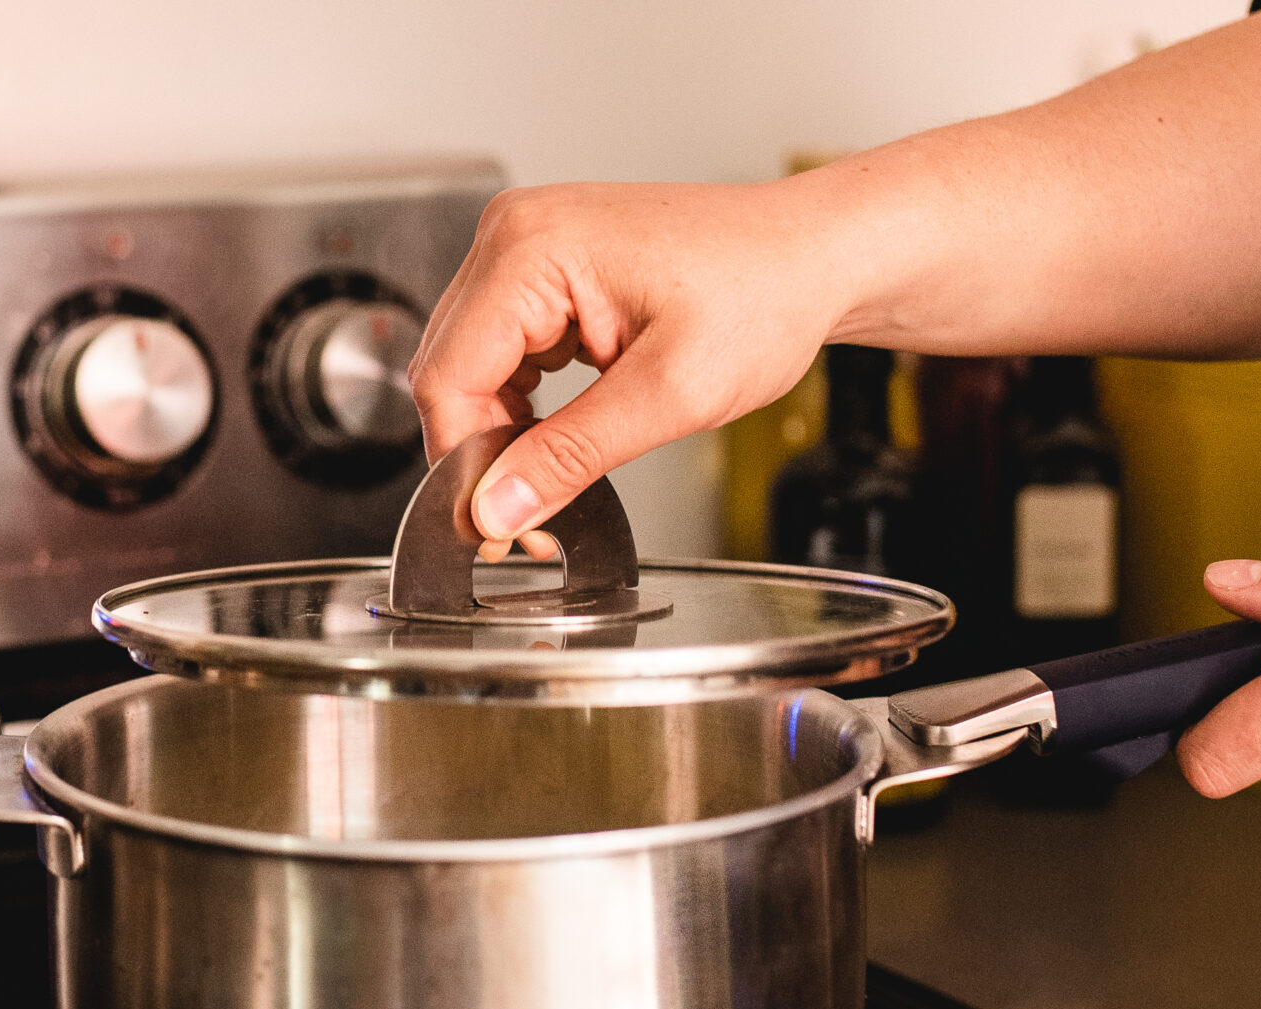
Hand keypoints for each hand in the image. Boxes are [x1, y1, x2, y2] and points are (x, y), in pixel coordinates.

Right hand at [406, 181, 854, 555]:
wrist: (812, 257)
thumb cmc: (764, 295)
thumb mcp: (669, 395)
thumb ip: (570, 456)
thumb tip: (497, 508)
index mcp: (533, 248)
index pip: (447, 378)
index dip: (465, 463)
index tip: (498, 523)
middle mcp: (514, 232)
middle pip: (447, 370)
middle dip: (482, 450)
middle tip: (530, 511)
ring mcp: (525, 245)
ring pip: (467, 365)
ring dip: (501, 427)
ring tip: (560, 462)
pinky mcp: (542, 267)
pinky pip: (498, 349)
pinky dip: (519, 401)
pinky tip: (563, 423)